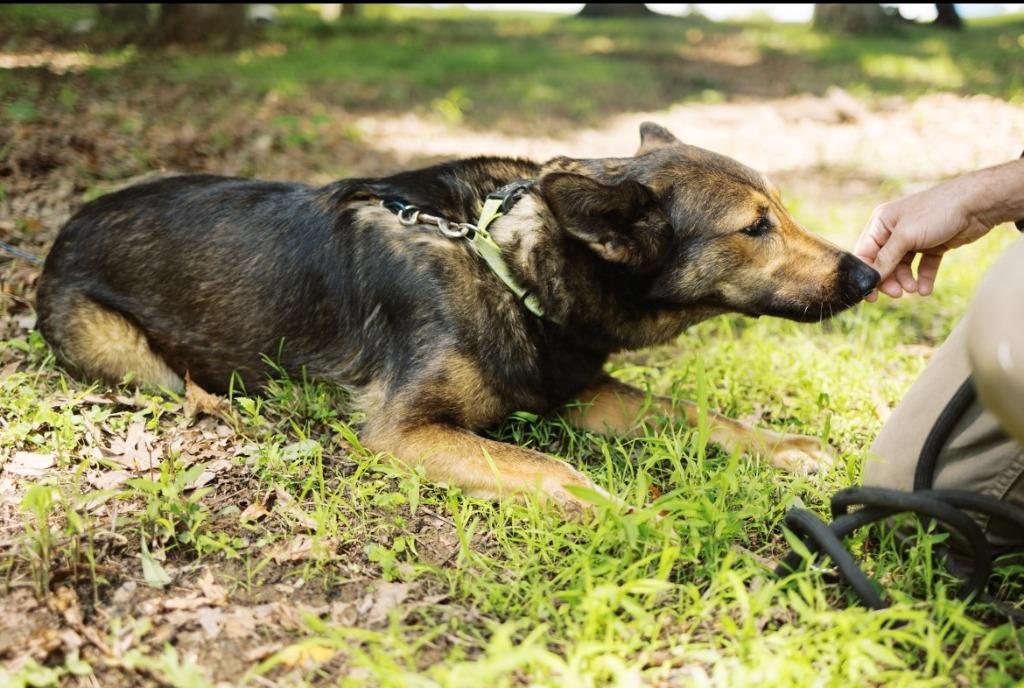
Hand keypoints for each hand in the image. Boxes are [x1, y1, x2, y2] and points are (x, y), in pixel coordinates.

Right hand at [854, 176, 991, 299]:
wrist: (976, 204)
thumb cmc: (936, 212)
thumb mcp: (906, 236)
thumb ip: (886, 258)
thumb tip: (872, 278)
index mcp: (882, 222)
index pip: (865, 252)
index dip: (866, 274)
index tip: (869, 294)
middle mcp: (895, 231)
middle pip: (884, 263)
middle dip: (889, 280)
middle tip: (897, 294)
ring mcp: (914, 239)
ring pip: (903, 267)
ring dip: (906, 280)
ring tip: (914, 289)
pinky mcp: (932, 246)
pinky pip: (922, 266)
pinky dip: (923, 278)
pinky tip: (925, 290)